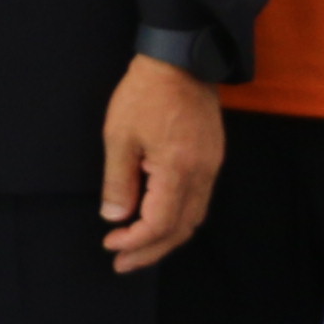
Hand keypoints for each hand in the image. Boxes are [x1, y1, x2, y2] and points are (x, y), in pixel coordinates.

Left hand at [99, 54, 224, 271]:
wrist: (181, 59)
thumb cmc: (145, 93)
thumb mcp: (119, 136)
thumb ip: (118, 181)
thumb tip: (114, 217)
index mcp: (178, 170)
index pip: (160, 223)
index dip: (135, 241)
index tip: (110, 244)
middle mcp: (202, 174)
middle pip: (181, 229)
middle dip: (151, 250)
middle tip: (122, 263)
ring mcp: (211, 166)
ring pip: (194, 217)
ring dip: (166, 238)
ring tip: (138, 249)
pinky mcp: (212, 158)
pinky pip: (198, 200)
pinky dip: (177, 219)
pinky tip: (158, 220)